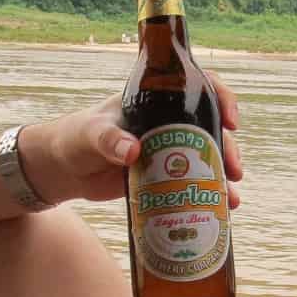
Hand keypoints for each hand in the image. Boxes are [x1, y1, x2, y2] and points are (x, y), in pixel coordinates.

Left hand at [22, 70, 244, 208]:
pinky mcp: (162, 177)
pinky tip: (221, 210)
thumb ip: (108, 139)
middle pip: (209, 128)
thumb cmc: (74, 139)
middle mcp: (166, 123)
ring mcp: (167, 151)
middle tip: (234, 170)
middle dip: (227, 148)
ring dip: (223, 176)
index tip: (231, 121)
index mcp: (153, 101)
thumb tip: (133, 151)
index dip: (220, 97)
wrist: (62, 170)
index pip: (195, 86)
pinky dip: (208, 195)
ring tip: (231, 199)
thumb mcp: (90, 135)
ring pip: (206, 158)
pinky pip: (192, 183)